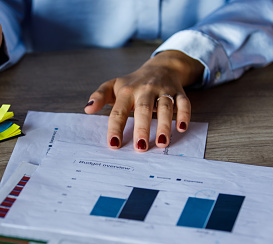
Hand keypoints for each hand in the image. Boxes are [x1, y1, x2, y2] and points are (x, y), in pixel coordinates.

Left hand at [84, 51, 203, 151]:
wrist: (161, 66)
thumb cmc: (134, 82)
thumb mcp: (113, 86)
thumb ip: (99, 96)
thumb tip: (87, 109)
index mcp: (127, 91)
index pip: (119, 111)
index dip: (116, 128)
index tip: (114, 144)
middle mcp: (145, 90)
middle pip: (143, 109)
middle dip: (142, 128)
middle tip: (140, 147)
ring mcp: (163, 90)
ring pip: (165, 107)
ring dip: (165, 125)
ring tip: (161, 143)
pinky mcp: (178, 92)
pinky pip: (184, 103)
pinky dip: (184, 114)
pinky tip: (182, 128)